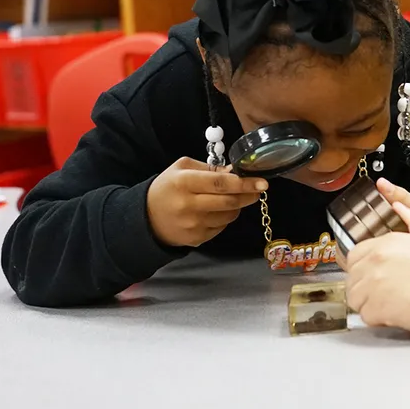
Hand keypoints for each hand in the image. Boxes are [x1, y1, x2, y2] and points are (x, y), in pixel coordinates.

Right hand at [146, 157, 266, 247]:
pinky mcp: (198, 239)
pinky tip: (216, 211)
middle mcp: (189, 206)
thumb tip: (236, 171)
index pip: (220, 183)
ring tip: (232, 198)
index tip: (263, 182)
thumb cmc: (167, 188)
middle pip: (229, 201)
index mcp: (184, 183)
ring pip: (230, 215)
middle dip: (248, 195)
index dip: (244, 183)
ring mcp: (194, 225)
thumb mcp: (182, 169)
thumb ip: (210, 168)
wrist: (146, 219)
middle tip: (258, 189)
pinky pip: (222, 226)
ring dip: (237, 205)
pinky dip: (226, 217)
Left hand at [343, 202, 409, 336]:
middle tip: (383, 292)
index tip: (373, 275)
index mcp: (384, 245)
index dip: (363, 267)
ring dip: (368, 303)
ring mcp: (373, 286)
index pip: (354, 256)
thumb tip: (398, 205)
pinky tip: (393, 314)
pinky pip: (365, 316)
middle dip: (364, 286)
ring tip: (388, 303)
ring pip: (355, 298)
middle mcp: (374, 263)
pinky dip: (376, 318)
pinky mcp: (376, 309)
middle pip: (352, 278)